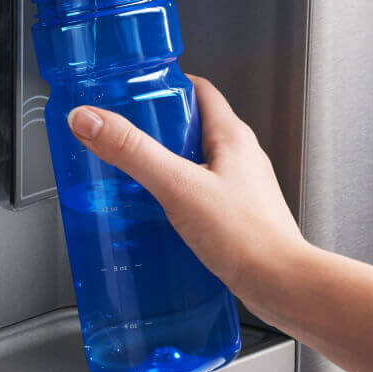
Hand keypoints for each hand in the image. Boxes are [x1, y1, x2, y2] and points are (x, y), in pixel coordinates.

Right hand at [67, 75, 306, 329]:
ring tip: (133, 176)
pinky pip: (200, 193)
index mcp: (232, 136)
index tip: (134, 91)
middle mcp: (241, 156)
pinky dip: (176, 195)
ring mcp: (241, 186)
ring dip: (165, 165)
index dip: (166, 86)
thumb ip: (133, 151)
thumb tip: (91, 118)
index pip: (199, 90)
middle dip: (156, 130)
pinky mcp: (236, 215)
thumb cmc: (247, 237)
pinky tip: (156, 214)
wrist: (281, 285)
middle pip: (193, 127)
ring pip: (196, 163)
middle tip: (123, 138)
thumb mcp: (178, 186)